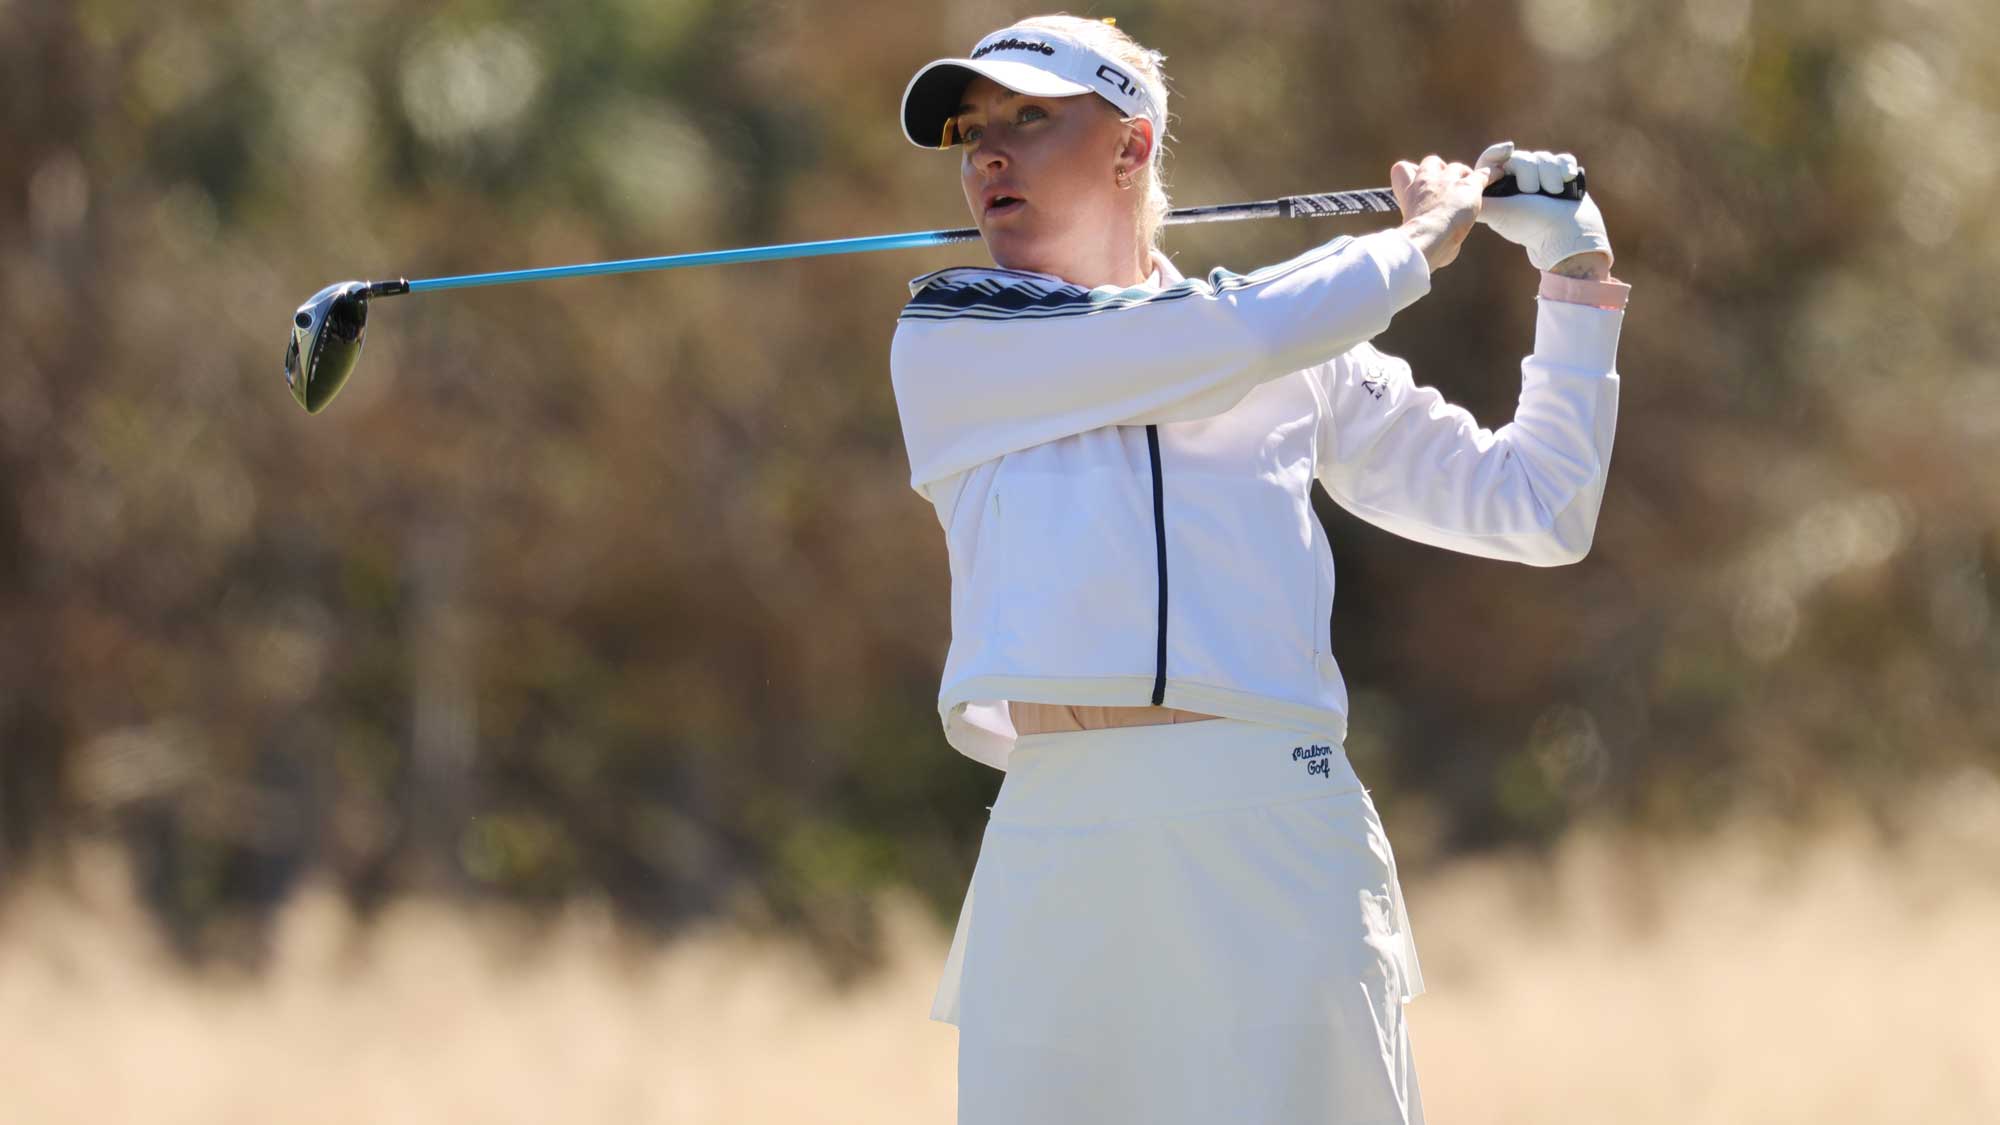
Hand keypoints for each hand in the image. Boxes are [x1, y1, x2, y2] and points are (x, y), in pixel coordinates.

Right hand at [1391, 154, 1492, 271]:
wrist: (1427, 237)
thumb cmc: (1418, 243)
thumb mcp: (1409, 232)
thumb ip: (1420, 227)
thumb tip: (1439, 247)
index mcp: (1409, 192)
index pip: (1402, 169)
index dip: (1411, 175)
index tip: (1419, 187)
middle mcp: (1427, 180)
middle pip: (1433, 163)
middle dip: (1441, 172)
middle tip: (1448, 188)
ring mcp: (1449, 181)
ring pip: (1457, 167)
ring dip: (1462, 176)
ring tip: (1469, 189)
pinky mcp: (1469, 187)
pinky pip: (1482, 174)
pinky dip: (1491, 174)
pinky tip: (1498, 175)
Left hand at [1474, 142, 1613, 273]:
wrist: (1564, 235)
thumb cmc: (1529, 225)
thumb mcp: (1497, 213)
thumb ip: (1479, 198)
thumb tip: (1455, 191)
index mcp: (1500, 187)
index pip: (1492, 161)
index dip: (1497, 153)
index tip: (1508, 150)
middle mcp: (1518, 180)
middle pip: (1520, 158)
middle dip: (1530, 175)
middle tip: (1533, 194)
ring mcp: (1542, 177)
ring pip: (1543, 157)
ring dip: (1550, 175)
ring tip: (1554, 193)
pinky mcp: (1562, 175)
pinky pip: (1562, 159)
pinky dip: (1565, 168)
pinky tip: (1568, 179)